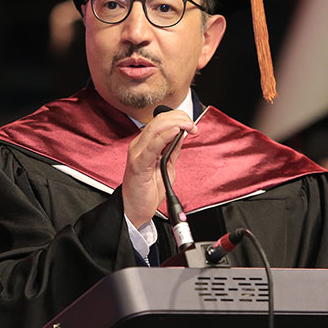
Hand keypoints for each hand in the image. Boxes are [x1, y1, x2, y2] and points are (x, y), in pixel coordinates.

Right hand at [122, 110, 196, 227]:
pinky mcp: (138, 164)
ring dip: (175, 124)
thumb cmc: (148, 190)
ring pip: (155, 128)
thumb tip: (182, 134)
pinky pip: (152, 146)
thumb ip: (172, 150)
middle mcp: (139, 145)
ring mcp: (137, 153)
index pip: (160, 121)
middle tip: (193, 126)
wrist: (135, 210)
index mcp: (145, 144)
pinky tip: (175, 132)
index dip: (178, 118)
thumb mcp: (166, 166)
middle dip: (179, 118)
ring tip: (188, 126)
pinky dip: (164, 137)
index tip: (192, 125)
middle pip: (158, 121)